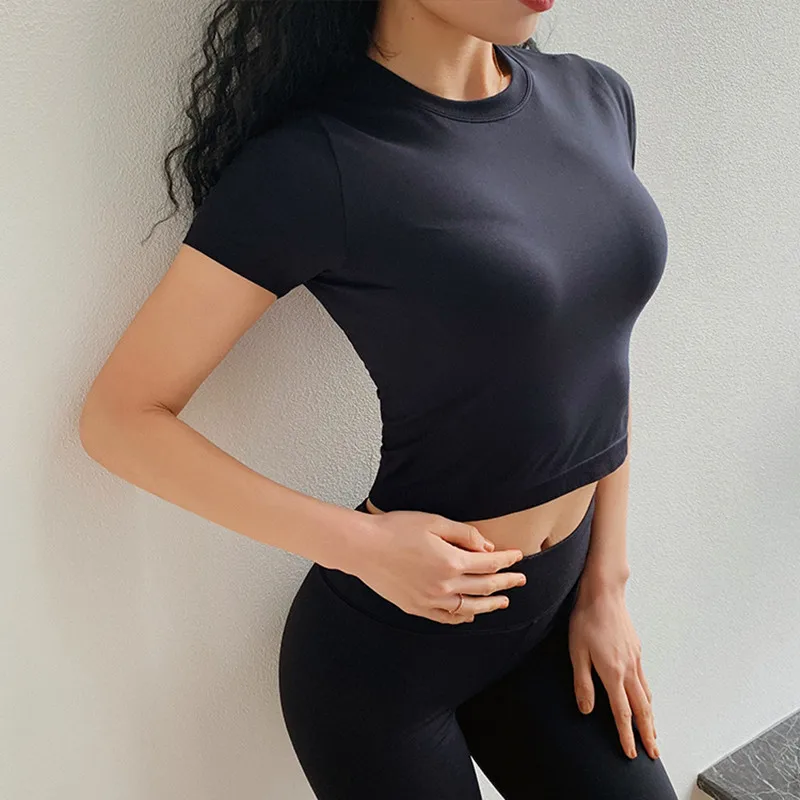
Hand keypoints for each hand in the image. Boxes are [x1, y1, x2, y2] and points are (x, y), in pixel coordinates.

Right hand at [351, 509, 527, 623]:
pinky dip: (462, 617)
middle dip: (506, 583)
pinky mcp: (416, 607)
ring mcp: (430, 600)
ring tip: (503, 602)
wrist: (363, 548)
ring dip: (490, 604)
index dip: (507, 560)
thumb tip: (487, 548)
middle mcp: (445, 585)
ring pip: (469, 607)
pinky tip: (469, 615)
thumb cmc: (396, 529)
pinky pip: (446, 618)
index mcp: (451, 562)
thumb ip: (464, 534)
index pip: (490, 564)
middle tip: (521, 580)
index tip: (518, 556)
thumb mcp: (434, 522)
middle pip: (485, 587)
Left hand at [567, 584, 659, 760]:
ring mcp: (635, 659)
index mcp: (613, 673)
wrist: (604, 593)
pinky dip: (648, 697)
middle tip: (654, 753)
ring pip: (647, 696)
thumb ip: (582, 683)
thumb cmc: (586, 619)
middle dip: (648, 733)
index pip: (622, 712)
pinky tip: (646, 700)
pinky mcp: (636, 650)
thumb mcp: (576, 652)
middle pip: (642, 709)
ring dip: (651, 717)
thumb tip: (587, 710)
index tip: (631, 754)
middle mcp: (629, 669)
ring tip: (653, 734)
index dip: (626, 735)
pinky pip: (645, 681)